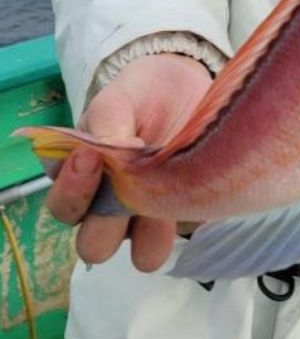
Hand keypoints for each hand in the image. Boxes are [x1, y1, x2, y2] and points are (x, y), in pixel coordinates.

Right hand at [46, 53, 211, 271]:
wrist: (183, 82)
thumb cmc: (138, 94)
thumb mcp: (117, 98)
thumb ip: (108, 124)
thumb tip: (120, 154)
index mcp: (81, 181)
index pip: (63, 207)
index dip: (73, 191)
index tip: (90, 156)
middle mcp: (109, 208)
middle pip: (95, 246)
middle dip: (107, 223)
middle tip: (127, 183)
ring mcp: (149, 217)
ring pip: (145, 256)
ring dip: (153, 233)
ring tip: (164, 194)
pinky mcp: (187, 212)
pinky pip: (188, 229)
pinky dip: (191, 209)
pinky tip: (196, 178)